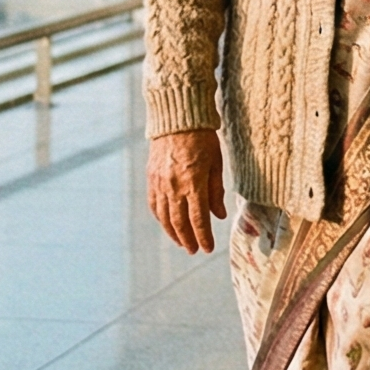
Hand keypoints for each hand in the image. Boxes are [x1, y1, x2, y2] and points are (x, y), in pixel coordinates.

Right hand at [146, 128, 226, 253]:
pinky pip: (154, 204)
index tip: (208, 248)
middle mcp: (174, 186)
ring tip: (182, 243)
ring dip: (173, 233)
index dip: (203, 236)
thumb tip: (219, 216)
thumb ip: (216, 191)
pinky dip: (161, 218)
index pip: (198, 219)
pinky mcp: (151, 178)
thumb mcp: (216, 164)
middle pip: (180, 222)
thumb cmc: (203, 139)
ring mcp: (160, 183)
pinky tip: (168, 224)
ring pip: (164, 217)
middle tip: (194, 250)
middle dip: (188, 240)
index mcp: (193, 183)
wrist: (177, 119)